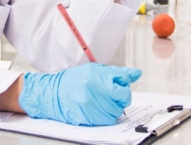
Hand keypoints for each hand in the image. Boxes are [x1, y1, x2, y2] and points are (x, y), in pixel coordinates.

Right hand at [18, 63, 142, 125]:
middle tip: (113, 94)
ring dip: (115, 107)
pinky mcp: (90, 118)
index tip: (121, 86)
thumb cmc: (74, 80)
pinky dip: (107, 115)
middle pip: (124, 99)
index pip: (124, 84)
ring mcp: (93, 106)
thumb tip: (136, 73)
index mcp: (99, 77)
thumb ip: (117, 73)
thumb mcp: (95, 70)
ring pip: (118, 111)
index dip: (124, 86)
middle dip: (122, 97)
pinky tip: (99, 109)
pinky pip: (108, 120)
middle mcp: (96, 91)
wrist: (54, 94)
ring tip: (104, 101)